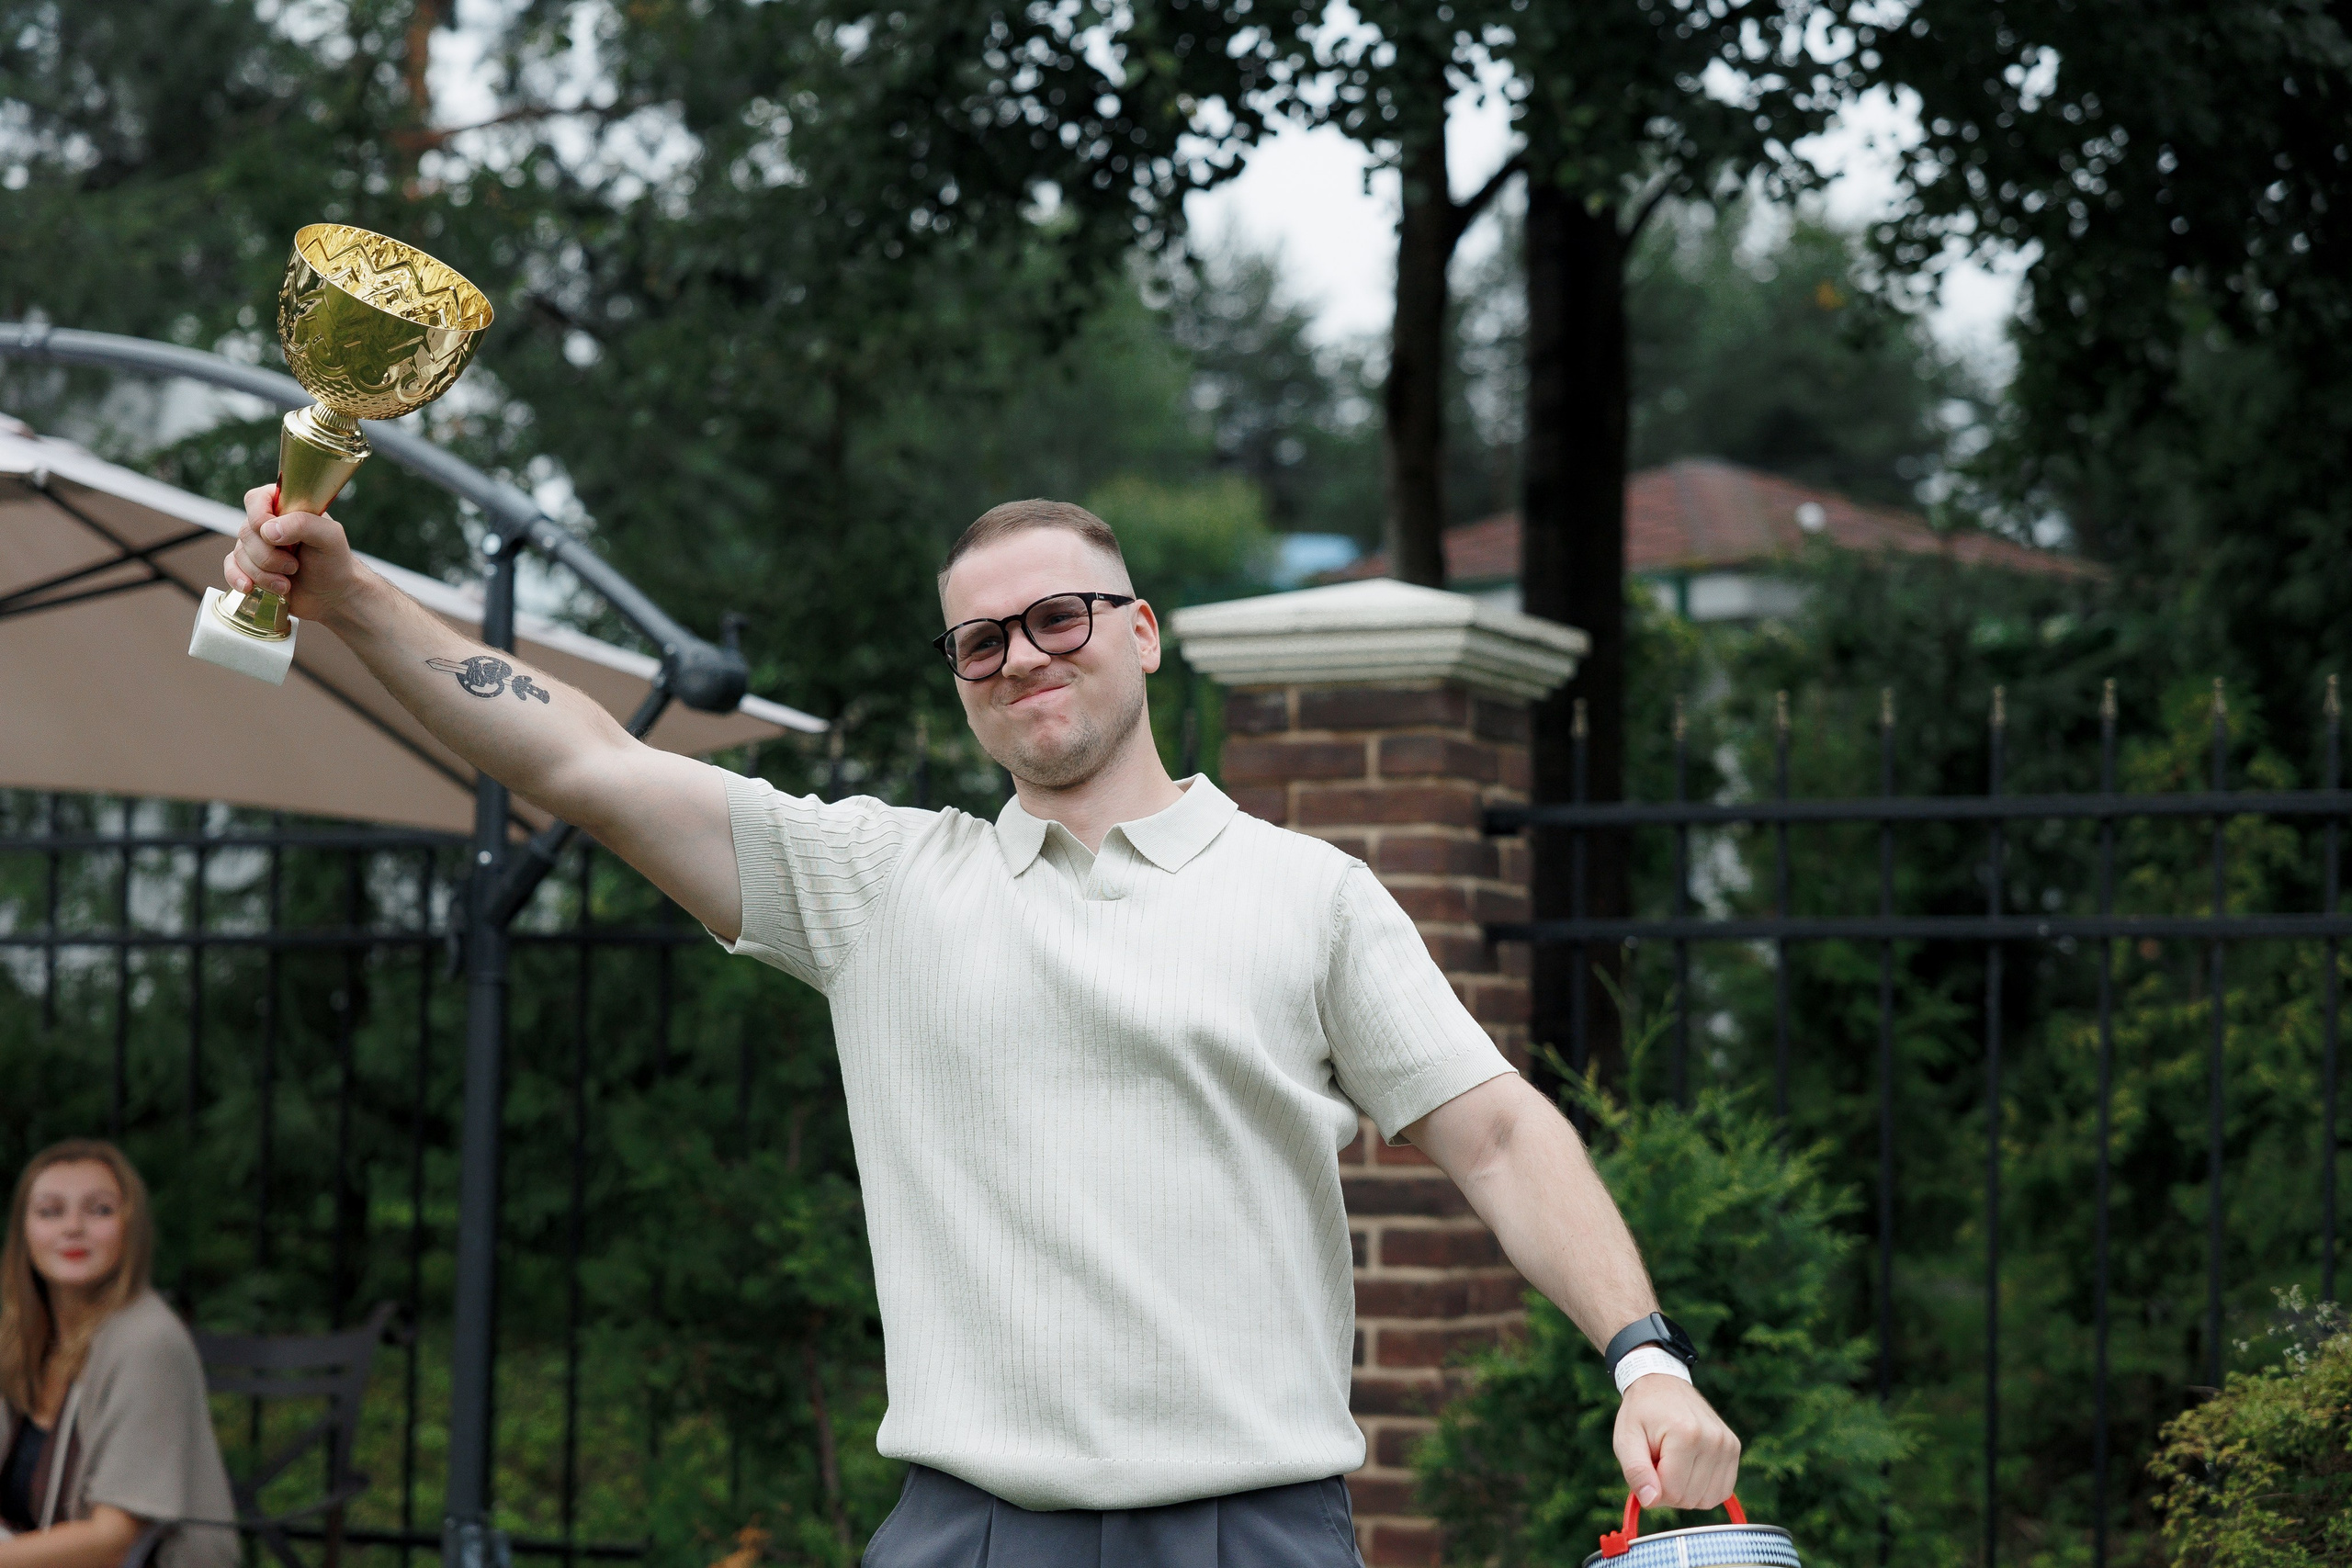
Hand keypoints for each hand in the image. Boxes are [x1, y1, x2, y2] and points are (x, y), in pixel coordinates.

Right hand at [226, 483, 375, 625]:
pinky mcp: (250, 568)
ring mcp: (257, 546)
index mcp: (285, 507)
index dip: (260, 519)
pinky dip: (238, 578)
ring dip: (263, 574)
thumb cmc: (334, 562)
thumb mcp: (330, 537)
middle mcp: (267, 524)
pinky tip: (250, 588)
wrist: (333, 597)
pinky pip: (230, 569)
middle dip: (269, 556)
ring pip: (240, 554)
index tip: (279, 538)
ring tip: (287, 582)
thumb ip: (302, 524)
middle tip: (294, 566)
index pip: (256, 499)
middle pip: (246, 532)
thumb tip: (268, 530)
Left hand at [1613, 1375, 1739, 1511]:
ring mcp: (1728, 1444)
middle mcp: (1714, 1439)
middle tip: (1659, 1461)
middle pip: (1690, 1499)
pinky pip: (1722, 1491)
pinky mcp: (1734, 1448)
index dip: (1652, 1488)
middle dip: (1668, 1490)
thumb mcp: (1626, 1439)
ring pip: (1708, 1500)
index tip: (1647, 1464)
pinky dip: (1703, 1488)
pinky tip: (1689, 1467)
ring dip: (1686, 1490)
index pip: (1671, 1492)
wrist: (1662, 1382)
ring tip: (1673, 1462)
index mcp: (1686, 1435)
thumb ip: (1635, 1471)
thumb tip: (1650, 1501)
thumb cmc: (1641, 1413)